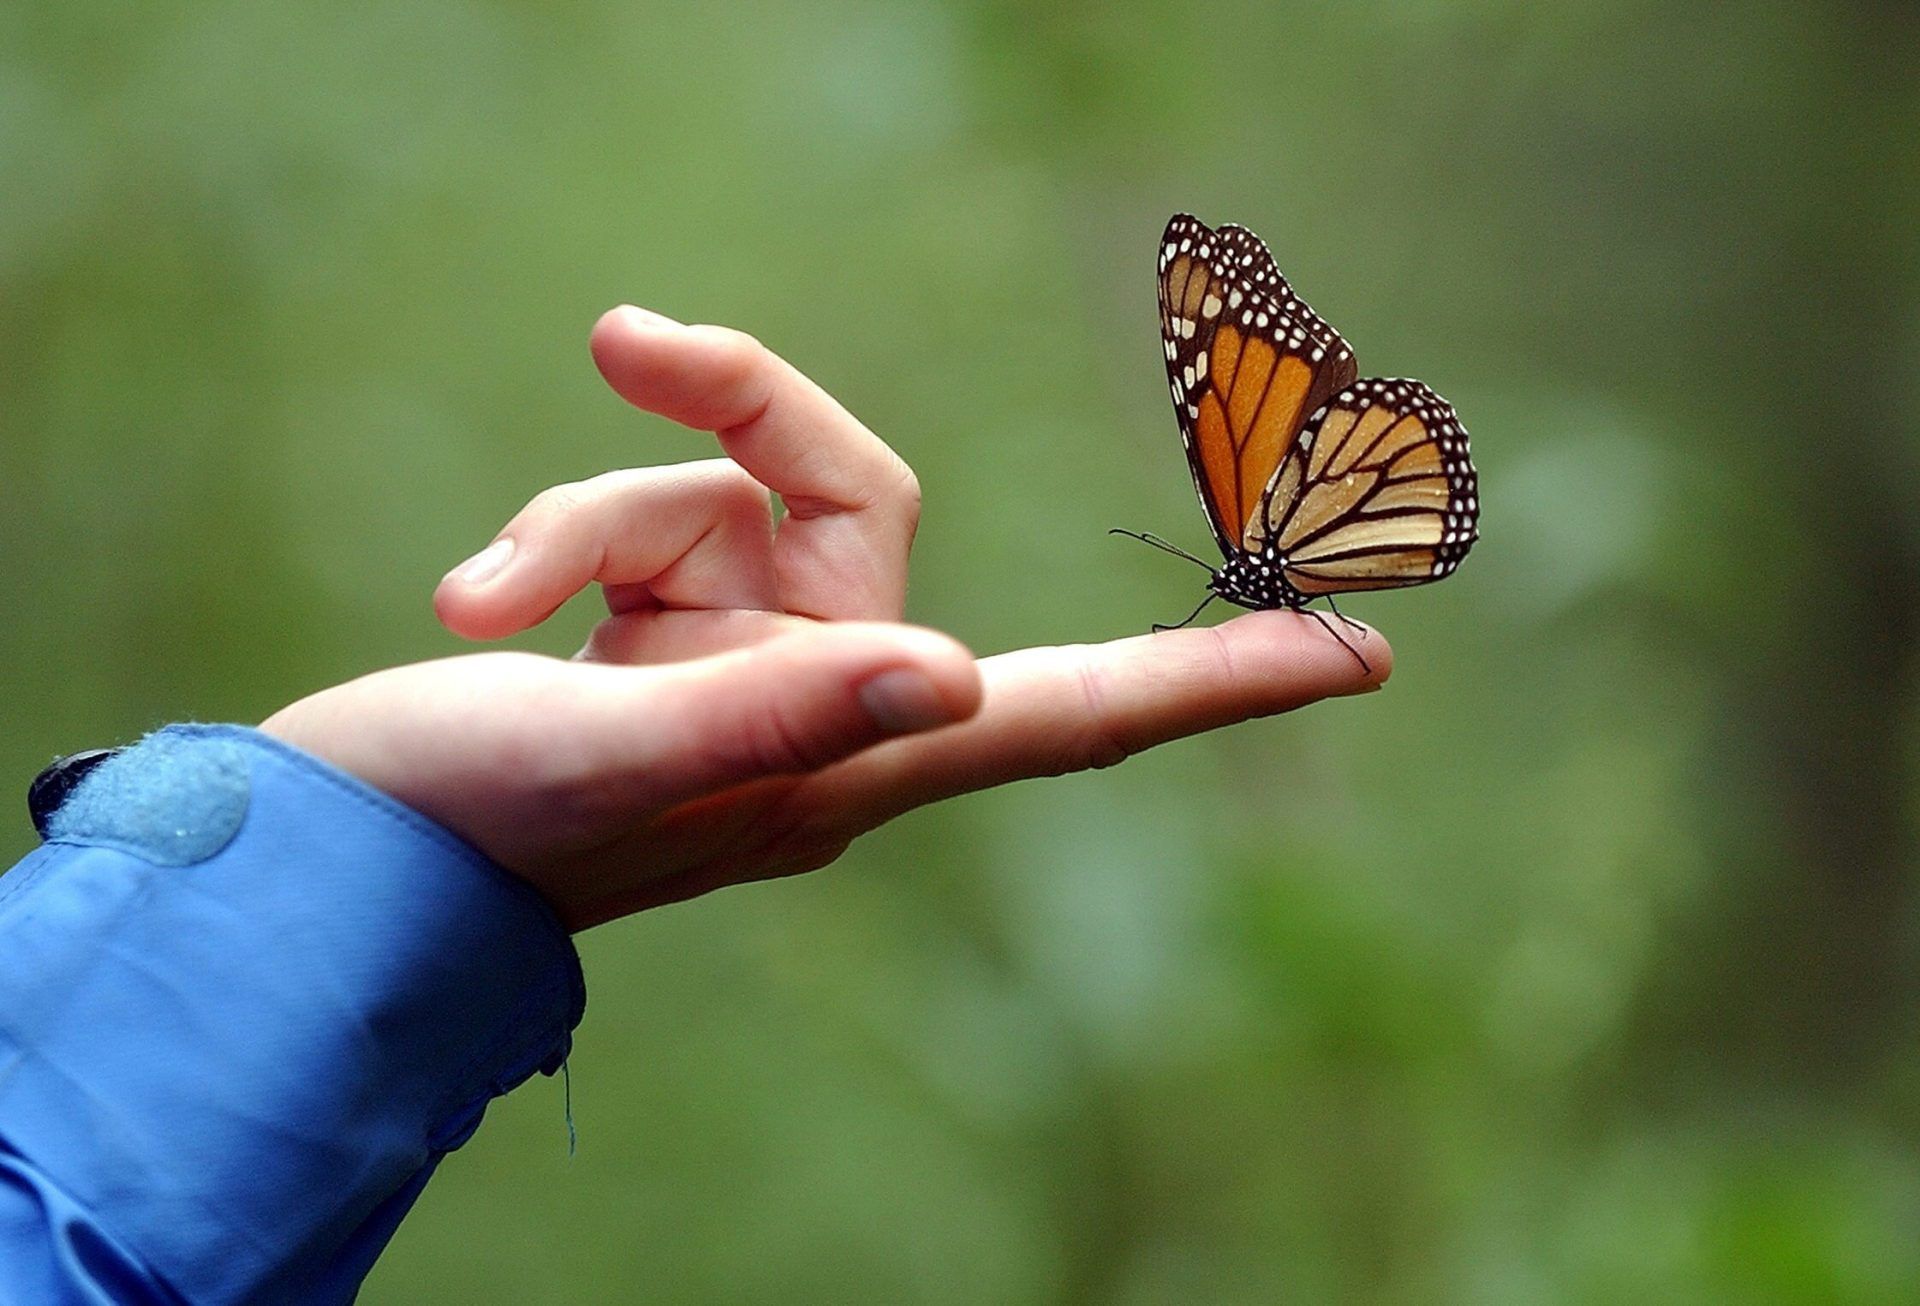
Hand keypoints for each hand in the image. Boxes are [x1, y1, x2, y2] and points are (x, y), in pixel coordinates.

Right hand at [262, 307, 1388, 929]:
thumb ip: (776, 714)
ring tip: (478, 606)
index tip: (1357, 655)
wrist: (341, 848)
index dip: (1216, 681)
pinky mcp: (652, 621)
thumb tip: (956, 674)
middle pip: (855, 490)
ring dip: (585, 514)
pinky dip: (546, 537)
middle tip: (627, 334)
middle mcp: (815, 699)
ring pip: (718, 488)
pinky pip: (634, 514)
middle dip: (740, 406)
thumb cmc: (465, 830)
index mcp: (846, 759)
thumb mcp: (606, 762)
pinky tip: (469, 606)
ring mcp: (735, 658)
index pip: (1074, 708)